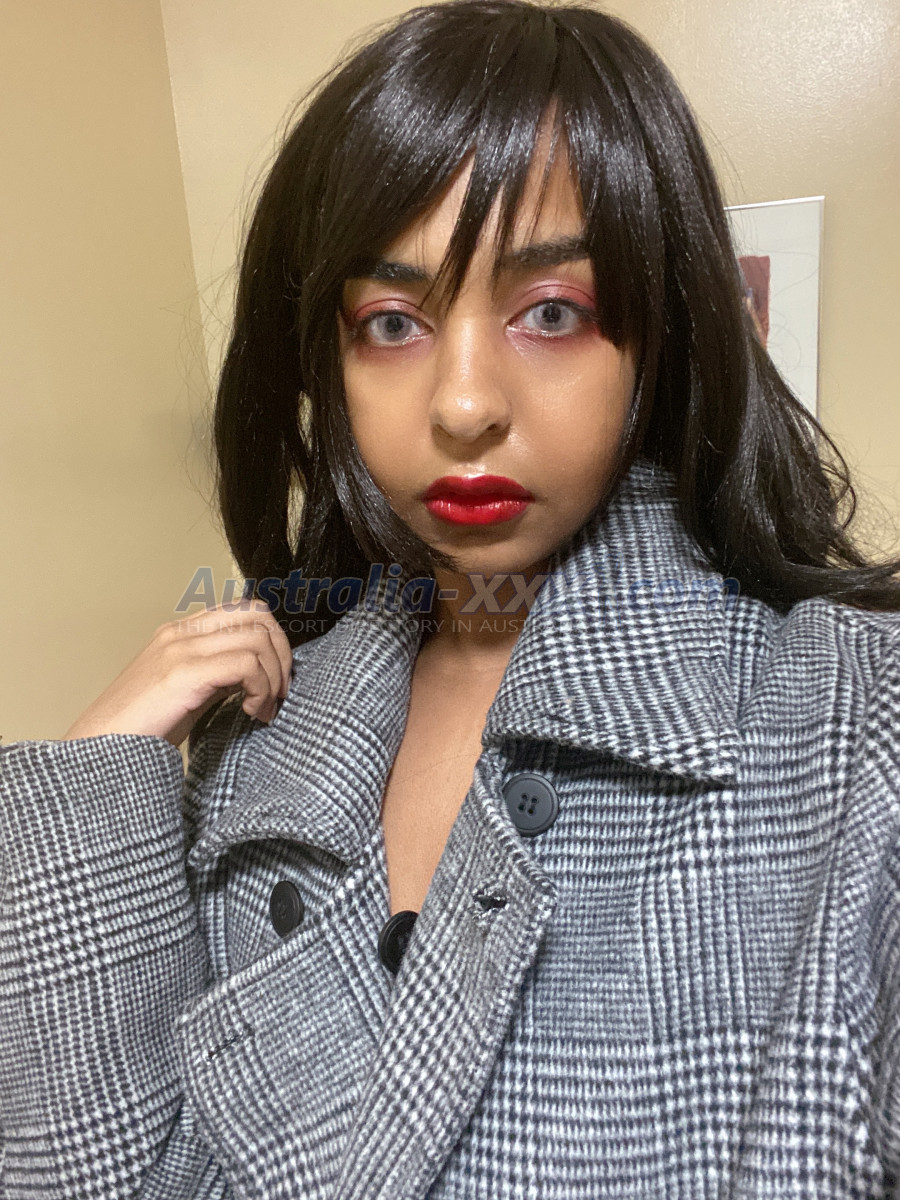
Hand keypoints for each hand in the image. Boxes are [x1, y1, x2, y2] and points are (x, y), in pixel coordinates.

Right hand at [62, 601, 292, 746]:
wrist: (100, 752)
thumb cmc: (142, 730)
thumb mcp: (188, 692)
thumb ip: (220, 674)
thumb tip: (260, 674)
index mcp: (181, 633)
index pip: (246, 610)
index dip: (274, 641)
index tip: (276, 680)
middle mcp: (182, 633)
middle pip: (258, 615)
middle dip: (282, 655)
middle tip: (280, 694)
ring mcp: (181, 649)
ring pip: (257, 639)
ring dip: (274, 678)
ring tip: (263, 710)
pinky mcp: (183, 673)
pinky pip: (246, 665)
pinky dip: (260, 690)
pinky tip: (250, 713)